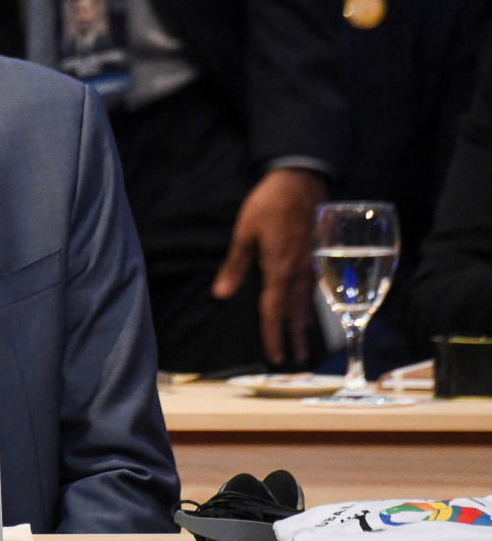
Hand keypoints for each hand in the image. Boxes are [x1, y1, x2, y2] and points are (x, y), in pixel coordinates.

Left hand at [212, 167, 326, 365]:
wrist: (300, 180)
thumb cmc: (268, 205)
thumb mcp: (245, 233)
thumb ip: (235, 266)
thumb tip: (221, 294)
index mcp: (279, 270)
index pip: (273, 312)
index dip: (273, 336)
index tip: (275, 358)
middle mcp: (299, 273)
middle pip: (296, 312)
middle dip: (294, 337)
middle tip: (296, 360)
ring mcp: (312, 264)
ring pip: (309, 302)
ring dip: (306, 324)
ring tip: (305, 342)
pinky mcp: (319, 254)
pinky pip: (316, 288)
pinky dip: (313, 305)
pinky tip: (313, 308)